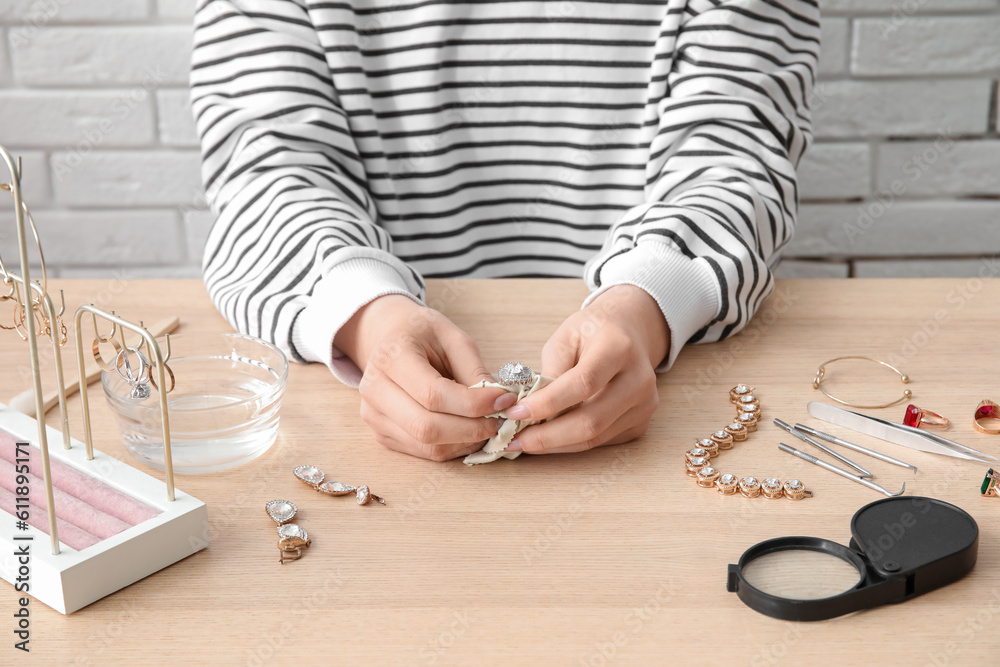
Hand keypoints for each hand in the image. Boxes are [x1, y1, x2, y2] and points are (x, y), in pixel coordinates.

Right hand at [335, 295, 515, 460]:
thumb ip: (474, 371)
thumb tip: (498, 403)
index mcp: (391, 357)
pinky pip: (422, 451)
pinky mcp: (381, 433)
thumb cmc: (423, 335)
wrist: (390, 339)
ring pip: (426, 445)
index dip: (473, 404)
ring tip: (487, 426)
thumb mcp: (454, 338)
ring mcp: (373, 415)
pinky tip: (468, 431)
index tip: (504, 400)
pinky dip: (452, 446)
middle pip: (426, 427)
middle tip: (499, 421)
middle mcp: (374, 389)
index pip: (433, 394)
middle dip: (471, 429)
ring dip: (465, 441)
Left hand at [504, 285, 668, 453]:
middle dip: (547, 436)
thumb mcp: (565, 336)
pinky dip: (571, 443)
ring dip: (555, 444)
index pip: (583, 383)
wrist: (630, 333)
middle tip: (514, 439)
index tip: (516, 413)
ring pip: (594, 437)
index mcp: (619, 348)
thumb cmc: (592, 332)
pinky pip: (601, 441)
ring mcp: (644, 404)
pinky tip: (550, 437)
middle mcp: (639, 379)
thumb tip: (529, 408)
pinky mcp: (641, 422)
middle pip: (591, 420)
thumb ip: (551, 369)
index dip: (547, 403)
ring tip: (525, 441)